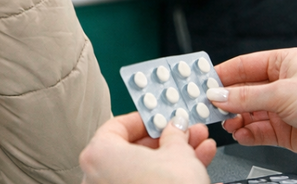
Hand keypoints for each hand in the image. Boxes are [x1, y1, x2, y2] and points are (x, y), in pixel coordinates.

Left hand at [79, 112, 215, 183]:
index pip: (118, 126)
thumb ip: (175, 135)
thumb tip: (176, 129)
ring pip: (144, 171)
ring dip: (173, 159)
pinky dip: (167, 179)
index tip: (163, 119)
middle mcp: (97, 178)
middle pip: (134, 151)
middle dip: (166, 141)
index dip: (146, 120)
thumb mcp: (178, 152)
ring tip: (199, 151)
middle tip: (186, 134)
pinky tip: (194, 173)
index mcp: (99, 155)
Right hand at [210, 48, 296, 161]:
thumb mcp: (282, 92)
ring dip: (236, 119)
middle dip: (227, 100)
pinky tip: (241, 134)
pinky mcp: (286, 131)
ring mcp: (284, 108)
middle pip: (244, 90)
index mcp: (284, 63)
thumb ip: (246, 96)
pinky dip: (247, 134)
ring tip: (226, 123)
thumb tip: (218, 95)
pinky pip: (258, 131)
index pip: (245, 65)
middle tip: (207, 107)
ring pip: (249, 113)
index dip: (223, 74)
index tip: (203, 82)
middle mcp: (283, 84)